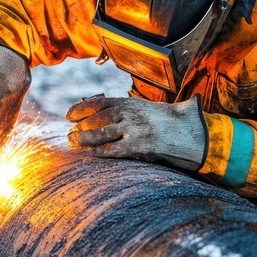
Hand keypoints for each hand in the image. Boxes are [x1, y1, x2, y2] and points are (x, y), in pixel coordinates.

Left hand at [66, 96, 206, 170]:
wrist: (188, 131)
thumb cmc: (163, 121)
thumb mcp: (142, 108)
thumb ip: (122, 109)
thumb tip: (95, 110)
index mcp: (130, 103)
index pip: (98, 103)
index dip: (80, 109)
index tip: (68, 116)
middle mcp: (130, 114)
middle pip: (97, 119)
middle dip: (81, 126)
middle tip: (69, 134)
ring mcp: (134, 130)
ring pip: (101, 134)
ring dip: (84, 139)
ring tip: (74, 143)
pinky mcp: (140, 146)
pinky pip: (114, 149)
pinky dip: (100, 152)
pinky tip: (91, 154)